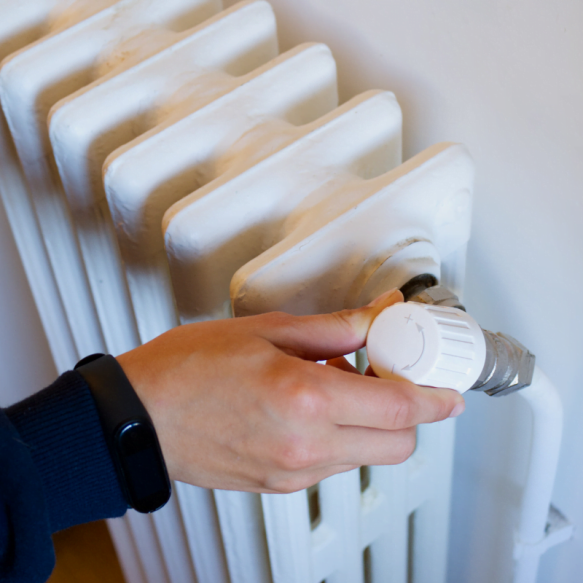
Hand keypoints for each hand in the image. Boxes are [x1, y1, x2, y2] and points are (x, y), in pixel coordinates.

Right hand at [116, 289, 464, 493]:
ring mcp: (293, 473)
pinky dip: (341, 437)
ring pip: (366, 456)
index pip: (399, 410)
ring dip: (371, 423)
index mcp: (304, 400)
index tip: (449, 390)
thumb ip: (336, 328)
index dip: (435, 399)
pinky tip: (313, 406)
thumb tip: (379, 314)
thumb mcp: (267, 332)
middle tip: (389, 376)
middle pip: (396, 445)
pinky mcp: (279, 485)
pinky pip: (333, 464)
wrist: (140, 417)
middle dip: (408, 414)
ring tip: (339, 384)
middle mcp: (305, 447)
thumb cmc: (189, 369)